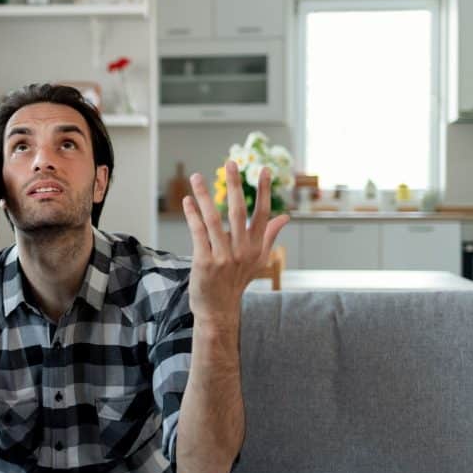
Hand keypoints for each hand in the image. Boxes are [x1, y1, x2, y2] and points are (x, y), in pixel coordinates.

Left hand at [182, 160, 289, 326]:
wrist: (218, 309)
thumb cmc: (236, 281)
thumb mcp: (258, 260)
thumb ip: (270, 236)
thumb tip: (285, 216)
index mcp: (256, 247)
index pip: (262, 213)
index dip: (264, 191)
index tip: (264, 170)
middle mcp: (242, 250)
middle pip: (239, 211)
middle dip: (235, 185)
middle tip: (231, 163)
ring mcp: (223, 257)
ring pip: (214, 219)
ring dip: (204, 195)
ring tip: (197, 176)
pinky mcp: (205, 262)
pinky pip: (198, 233)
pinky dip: (192, 215)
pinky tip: (187, 200)